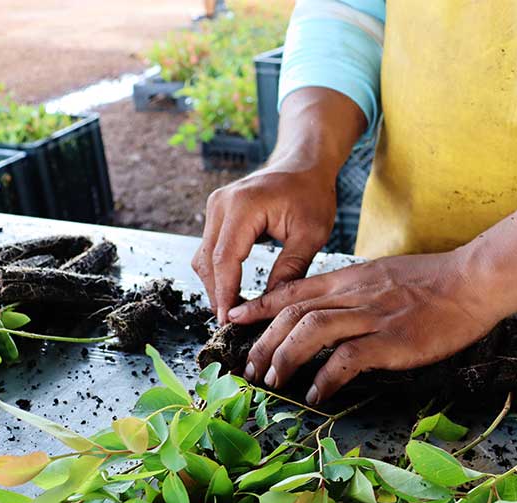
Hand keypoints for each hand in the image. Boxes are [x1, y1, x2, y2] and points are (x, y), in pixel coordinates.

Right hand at [192, 164, 336, 323]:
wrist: (303, 164)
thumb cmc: (312, 195)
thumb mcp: (311, 234)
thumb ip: (291, 268)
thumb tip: (271, 304)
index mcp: (244, 206)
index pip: (225, 259)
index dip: (225, 294)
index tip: (229, 321)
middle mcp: (221, 203)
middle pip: (208, 261)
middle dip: (218, 295)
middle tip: (232, 324)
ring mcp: (215, 206)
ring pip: (204, 257)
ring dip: (216, 286)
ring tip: (235, 312)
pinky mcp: (217, 212)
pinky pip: (210, 249)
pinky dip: (219, 272)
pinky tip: (233, 292)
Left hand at [227, 250, 501, 403]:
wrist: (472, 281)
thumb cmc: (436, 282)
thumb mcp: (386, 275)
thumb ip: (357, 291)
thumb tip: (334, 310)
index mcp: (351, 278)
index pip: (295, 289)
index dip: (260, 305)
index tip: (236, 320)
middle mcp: (354, 294)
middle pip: (293, 312)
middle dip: (264, 340)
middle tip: (250, 367)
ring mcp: (372, 317)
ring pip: (311, 331)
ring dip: (285, 357)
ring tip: (273, 381)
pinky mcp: (391, 341)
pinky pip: (347, 359)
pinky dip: (326, 377)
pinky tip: (316, 394)